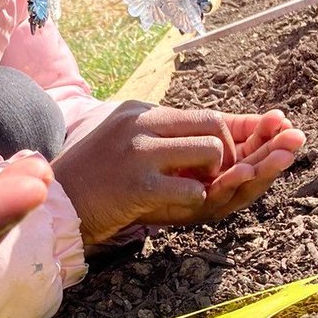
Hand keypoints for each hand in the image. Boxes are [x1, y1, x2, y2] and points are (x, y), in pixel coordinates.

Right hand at [52, 102, 303, 244]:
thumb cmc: (94, 179)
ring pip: (212, 153)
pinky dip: (195, 201)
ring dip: (216, 177)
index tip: (264, 140)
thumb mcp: (126, 141)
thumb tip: (227, 133)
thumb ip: (167, 136)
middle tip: (222, 176)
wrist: (53, 206)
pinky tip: (180, 203)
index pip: (205, 114)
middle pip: (215, 127)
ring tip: (197, 188)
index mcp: (141, 112)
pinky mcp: (138, 186)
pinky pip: (194, 191)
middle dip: (233, 154)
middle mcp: (141, 124)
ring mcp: (139, 153)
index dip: (237, 133)